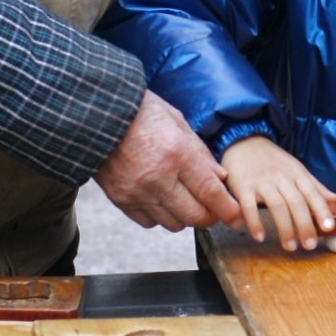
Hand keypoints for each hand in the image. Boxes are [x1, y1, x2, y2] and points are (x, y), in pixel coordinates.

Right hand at [94, 90, 243, 232]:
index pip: (210, 193)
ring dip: (185, 217)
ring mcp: (137, 192)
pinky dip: (160, 217)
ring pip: (173, 223)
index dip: (228, 210)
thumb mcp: (178, 122)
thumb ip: (201, 153)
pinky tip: (163, 200)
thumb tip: (220, 178)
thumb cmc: (140, 112)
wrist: (97, 115)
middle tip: (215, 210)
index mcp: (177, 154)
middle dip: (210, 217)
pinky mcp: (120, 199)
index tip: (238, 218)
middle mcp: (158, 177)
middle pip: (194, 215)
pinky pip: (149, 222)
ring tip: (186, 200)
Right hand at [218, 136, 335, 250]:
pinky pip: (249, 206)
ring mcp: (262, 182)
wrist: (244, 142)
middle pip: (296, 202)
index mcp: (297, 173)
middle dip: (305, 225)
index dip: (322, 210)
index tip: (329, 228)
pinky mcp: (244, 187)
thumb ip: (315, 187)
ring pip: (277, 205)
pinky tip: (260, 237)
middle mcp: (281, 177)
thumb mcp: (297, 169)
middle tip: (310, 245)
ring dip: (285, 228)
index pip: (313, 193)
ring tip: (290, 246)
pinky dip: (255, 223)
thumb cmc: (273, 160)